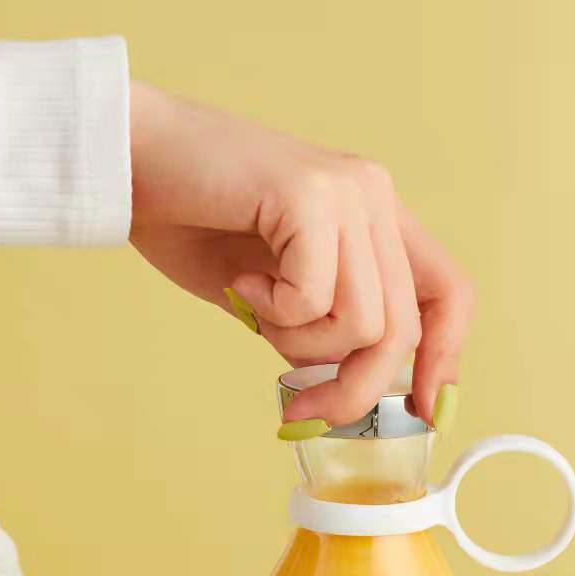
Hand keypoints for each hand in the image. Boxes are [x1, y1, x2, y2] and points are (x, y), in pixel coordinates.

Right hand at [128, 82, 473, 431]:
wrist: (127, 160)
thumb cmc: (188, 221)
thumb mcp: (272, 296)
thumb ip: (319, 332)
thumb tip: (351, 395)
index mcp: (374, 216)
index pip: (448, 294)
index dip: (444, 359)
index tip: (423, 411)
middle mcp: (373, 197)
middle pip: (403, 331)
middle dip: (352, 391)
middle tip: (300, 415)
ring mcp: (348, 191)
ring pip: (363, 325)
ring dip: (300, 344)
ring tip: (253, 305)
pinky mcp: (311, 194)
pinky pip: (314, 300)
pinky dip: (272, 311)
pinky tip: (240, 279)